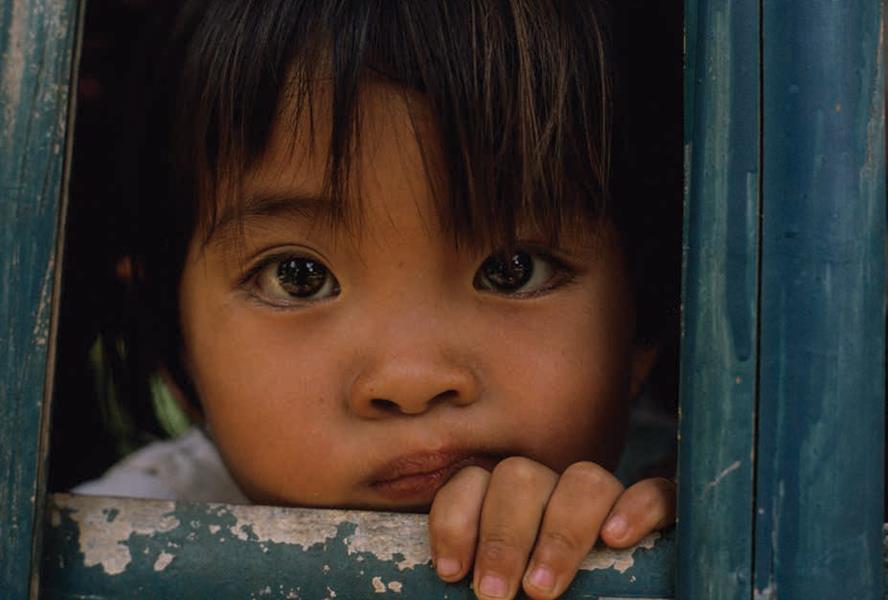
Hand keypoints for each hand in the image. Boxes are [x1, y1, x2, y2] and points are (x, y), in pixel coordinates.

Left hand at [428, 457, 674, 598]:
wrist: (562, 596)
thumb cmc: (525, 594)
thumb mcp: (500, 585)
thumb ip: (483, 574)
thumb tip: (452, 582)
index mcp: (504, 502)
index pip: (472, 482)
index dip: (455, 521)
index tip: (453, 573)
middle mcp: (550, 490)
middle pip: (521, 477)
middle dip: (503, 537)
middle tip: (493, 595)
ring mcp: (602, 498)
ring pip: (583, 480)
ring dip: (559, 534)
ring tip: (541, 589)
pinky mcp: (657, 511)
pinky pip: (656, 492)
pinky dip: (638, 508)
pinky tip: (616, 538)